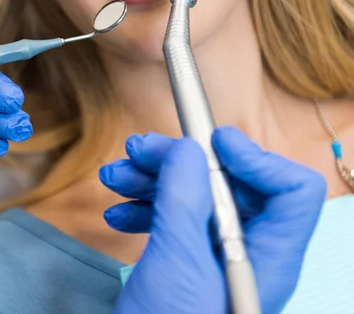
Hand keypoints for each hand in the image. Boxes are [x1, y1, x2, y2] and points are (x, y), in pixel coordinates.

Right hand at [100, 126, 326, 313]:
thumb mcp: (178, 263)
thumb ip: (185, 199)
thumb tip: (190, 150)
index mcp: (267, 257)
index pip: (291, 191)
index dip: (256, 158)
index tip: (211, 141)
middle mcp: (247, 254)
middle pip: (231, 187)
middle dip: (182, 163)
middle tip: (138, 150)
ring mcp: (214, 260)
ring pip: (195, 200)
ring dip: (154, 182)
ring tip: (115, 177)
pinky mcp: (187, 265)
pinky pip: (174, 223)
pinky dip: (146, 210)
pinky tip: (118, 213)